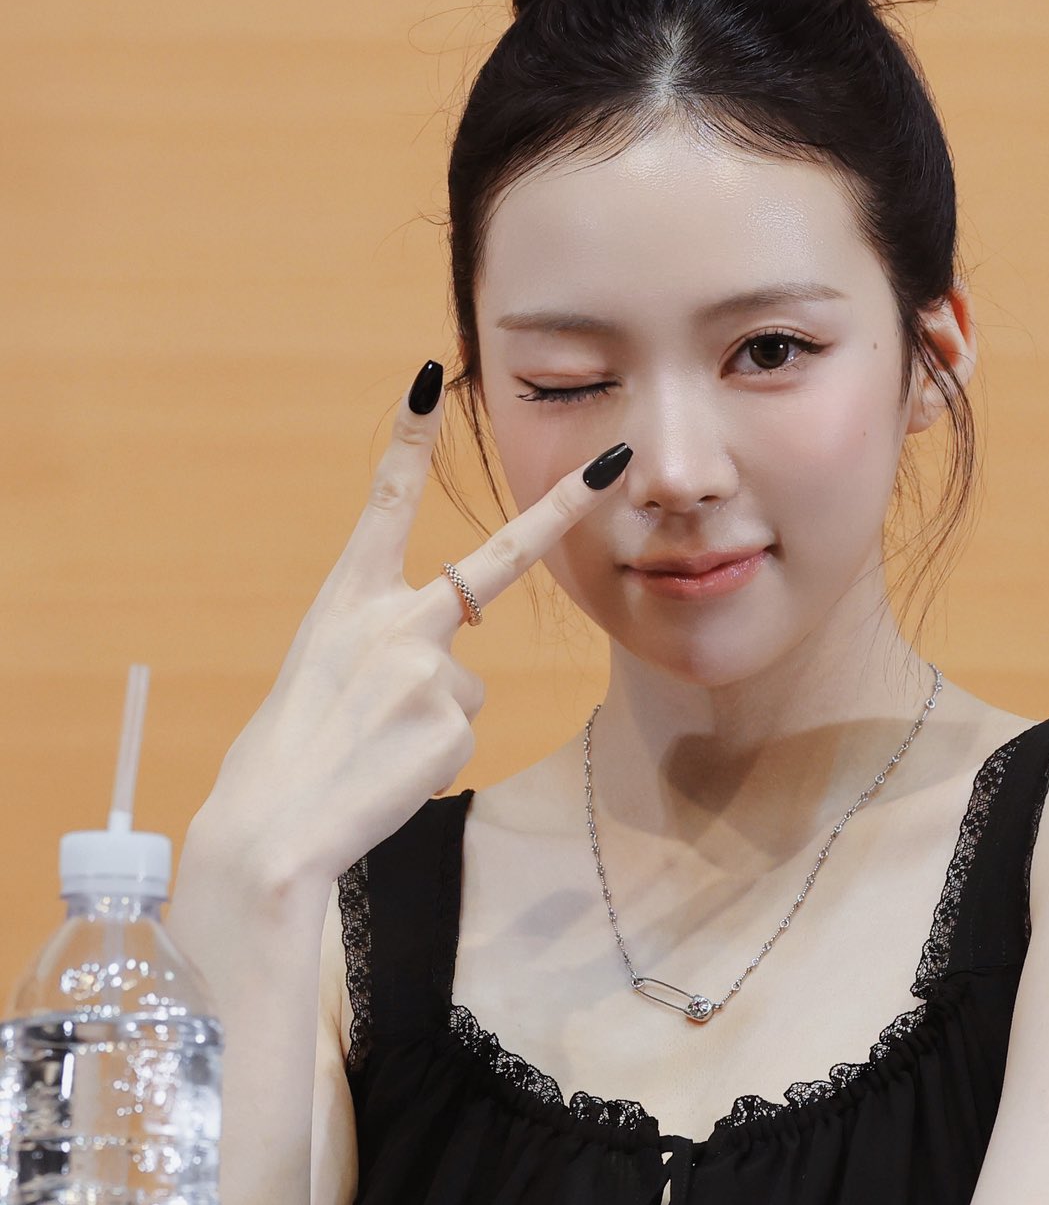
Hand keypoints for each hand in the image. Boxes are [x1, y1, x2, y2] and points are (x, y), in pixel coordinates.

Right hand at [202, 362, 632, 888]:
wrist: (273, 826)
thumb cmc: (291, 751)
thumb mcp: (323, 672)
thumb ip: (385, 645)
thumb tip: (451, 666)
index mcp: (344, 598)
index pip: (385, 503)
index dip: (410, 442)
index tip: (431, 378)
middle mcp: (393, 618)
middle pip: (499, 560)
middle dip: (564, 508)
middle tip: (618, 461)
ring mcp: (428, 667)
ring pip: (463, 684)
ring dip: (429, 719)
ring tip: (373, 748)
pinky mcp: (452, 722)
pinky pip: (459, 733)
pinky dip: (430, 758)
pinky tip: (389, 771)